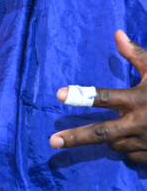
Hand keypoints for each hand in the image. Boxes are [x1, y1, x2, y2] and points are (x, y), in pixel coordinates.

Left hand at [50, 30, 146, 162]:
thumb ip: (137, 54)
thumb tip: (116, 33)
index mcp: (138, 99)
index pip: (103, 97)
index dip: (81, 96)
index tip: (60, 95)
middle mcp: (140, 123)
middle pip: (102, 132)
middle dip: (76, 138)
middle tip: (53, 142)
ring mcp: (146, 143)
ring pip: (114, 145)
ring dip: (109, 138)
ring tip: (118, 127)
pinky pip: (130, 156)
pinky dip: (127, 149)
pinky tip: (133, 139)